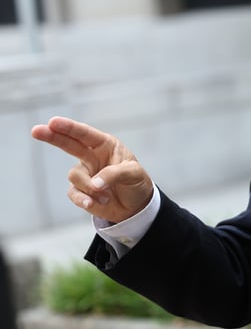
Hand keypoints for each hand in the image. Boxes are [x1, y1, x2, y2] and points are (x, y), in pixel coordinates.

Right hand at [31, 117, 153, 222]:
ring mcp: (85, 174)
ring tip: (106, 195)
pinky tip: (93, 203)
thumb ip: (114, 174)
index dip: (69, 128)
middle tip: (36, 130)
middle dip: (52, 137)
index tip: (53, 122)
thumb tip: (94, 184)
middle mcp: (92, 156)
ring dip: (89, 187)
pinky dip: (83, 199)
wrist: (136, 206)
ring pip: (75, 176)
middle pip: (68, 144)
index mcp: (106, 145)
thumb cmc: (136, 182)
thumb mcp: (134, 174)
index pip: (85, 134)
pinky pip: (74, 193)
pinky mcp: (81, 191)